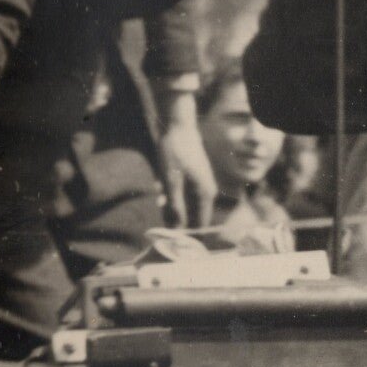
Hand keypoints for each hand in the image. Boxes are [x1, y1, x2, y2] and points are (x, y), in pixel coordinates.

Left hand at [156, 94, 216, 227]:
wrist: (177, 125)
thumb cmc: (174, 152)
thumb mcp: (170, 181)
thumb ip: (175, 206)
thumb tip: (177, 229)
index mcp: (205, 194)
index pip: (200, 224)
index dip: (186, 235)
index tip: (171, 242)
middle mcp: (207, 191)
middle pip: (192, 216)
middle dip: (175, 219)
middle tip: (159, 216)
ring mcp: (201, 184)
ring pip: (186, 205)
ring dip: (171, 206)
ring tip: (159, 197)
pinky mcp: (194, 178)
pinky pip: (183, 195)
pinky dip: (172, 196)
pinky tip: (161, 189)